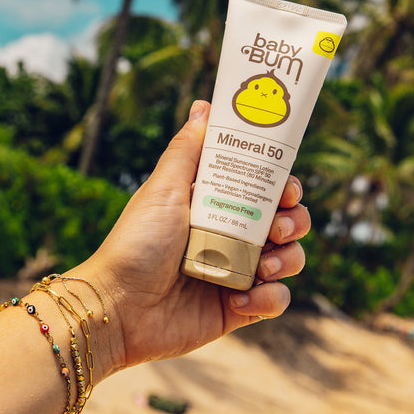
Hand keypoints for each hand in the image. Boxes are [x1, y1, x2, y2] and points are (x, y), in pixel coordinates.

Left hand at [69, 100, 310, 375]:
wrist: (118, 308)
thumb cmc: (135, 244)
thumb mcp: (162, 188)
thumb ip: (187, 149)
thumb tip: (204, 105)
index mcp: (216, 205)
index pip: (265, 189)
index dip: (284, 186)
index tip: (287, 187)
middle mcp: (231, 236)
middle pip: (287, 222)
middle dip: (295, 221)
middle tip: (279, 227)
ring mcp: (237, 272)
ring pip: (290, 259)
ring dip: (289, 259)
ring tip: (264, 265)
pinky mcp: (237, 308)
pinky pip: (275, 301)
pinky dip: (270, 298)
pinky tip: (243, 297)